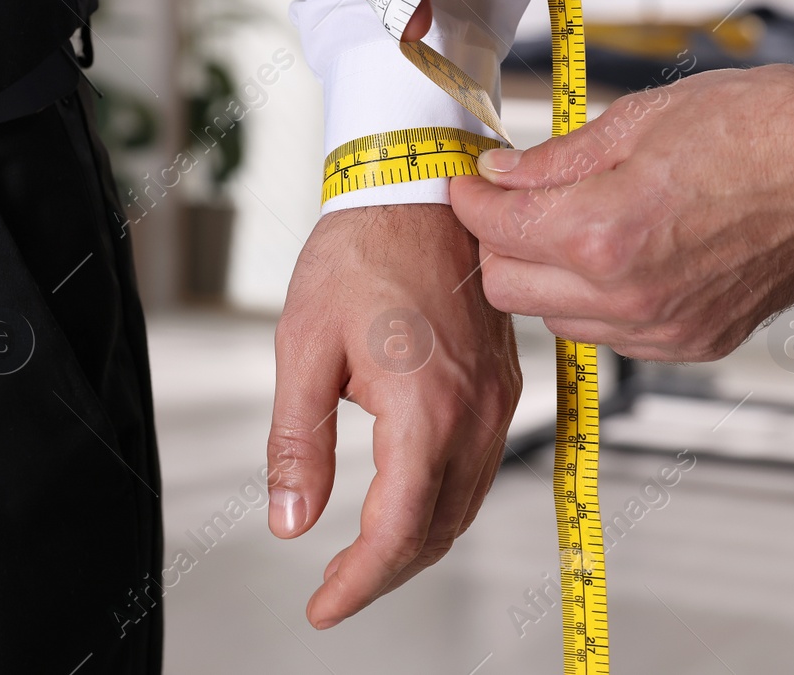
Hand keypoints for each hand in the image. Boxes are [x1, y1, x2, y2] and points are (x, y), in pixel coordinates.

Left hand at [266, 204, 519, 628]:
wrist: (418, 188)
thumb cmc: (362, 251)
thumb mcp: (303, 347)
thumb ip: (299, 442)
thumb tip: (291, 519)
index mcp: (425, 406)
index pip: (399, 529)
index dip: (359, 582)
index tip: (323, 605)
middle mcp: (474, 409)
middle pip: (439, 529)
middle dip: (386, 572)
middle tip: (335, 589)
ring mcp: (495, 397)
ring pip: (466, 503)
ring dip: (418, 542)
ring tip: (365, 557)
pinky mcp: (501, 382)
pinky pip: (481, 466)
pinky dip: (445, 502)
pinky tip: (410, 502)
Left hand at [449, 64, 793, 358]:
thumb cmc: (758, 126)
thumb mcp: (638, 118)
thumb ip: (556, 159)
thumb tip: (502, 175)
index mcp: (604, 232)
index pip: (493, 230)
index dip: (470, 197)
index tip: (472, 180)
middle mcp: (629, 295)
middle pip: (508, 290)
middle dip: (500, 243)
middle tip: (517, 202)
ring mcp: (666, 329)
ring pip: (556, 321)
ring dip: (548, 278)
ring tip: (577, 226)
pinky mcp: (698, 343)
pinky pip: (614, 336)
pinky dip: (601, 302)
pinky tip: (627, 256)